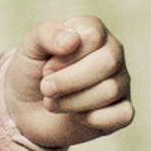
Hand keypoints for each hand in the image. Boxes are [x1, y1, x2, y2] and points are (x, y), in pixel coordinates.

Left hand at [5, 16, 132, 148]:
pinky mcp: (122, 110)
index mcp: (93, 31)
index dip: (65, 56)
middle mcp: (112, 53)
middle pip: (107, 62)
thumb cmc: (32, 73)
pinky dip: (93, 119)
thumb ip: (47, 34)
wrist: (28, 110)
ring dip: (72, 102)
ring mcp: (120, 82)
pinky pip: (123, 114)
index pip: (92, 36)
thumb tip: (72, 40)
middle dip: (68, 81)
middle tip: (46, 88)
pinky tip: (77, 116)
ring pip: (110, 90)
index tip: (47, 67)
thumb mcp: (30, 48)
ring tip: (53, 102)